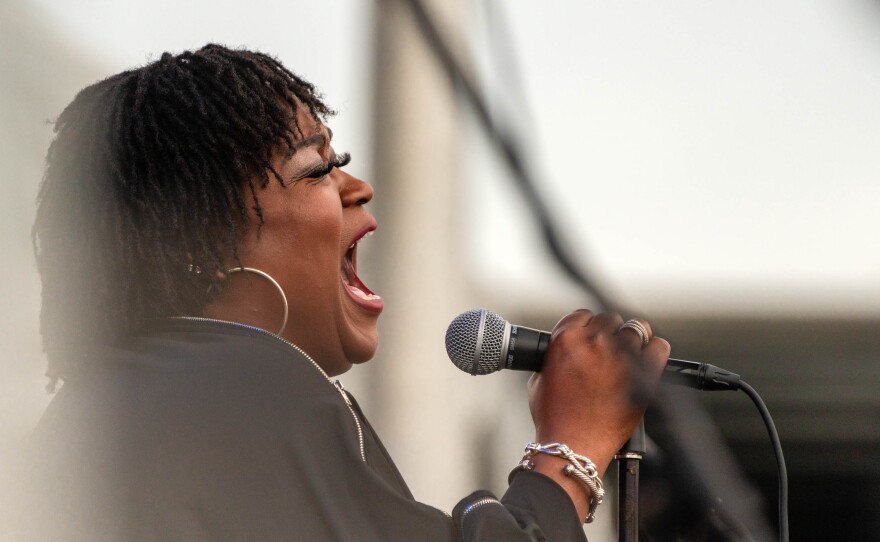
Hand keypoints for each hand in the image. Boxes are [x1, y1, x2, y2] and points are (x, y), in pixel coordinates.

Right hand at [525, 310, 669, 519]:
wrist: (571, 445)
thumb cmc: (555, 419)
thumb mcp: (539, 379)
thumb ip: (556, 356)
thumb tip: (571, 350)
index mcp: (566, 339)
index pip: (583, 314)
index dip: (588, 327)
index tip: (591, 337)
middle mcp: (594, 342)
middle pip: (610, 319)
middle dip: (609, 333)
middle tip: (608, 351)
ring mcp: (621, 356)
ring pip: (636, 328)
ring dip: (632, 340)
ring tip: (628, 356)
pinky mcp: (644, 374)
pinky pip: (659, 348)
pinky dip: (655, 351)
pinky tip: (648, 361)